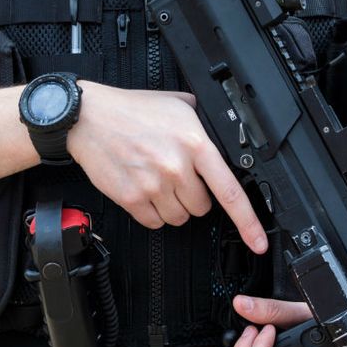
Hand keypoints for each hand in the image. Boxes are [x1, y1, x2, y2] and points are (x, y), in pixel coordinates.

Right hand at [67, 82, 267, 252]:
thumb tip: (221, 134)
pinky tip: (144, 190)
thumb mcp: (178, 104)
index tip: (257, 241)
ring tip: (158, 181)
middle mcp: (176, 167)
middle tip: (178, 177)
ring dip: (173, 206)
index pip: (229, 191)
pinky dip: (152, 212)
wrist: (89, 117)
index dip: (248, 222)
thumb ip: (202, 123)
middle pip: (202, 208)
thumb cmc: (131, 110)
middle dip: (194, 196)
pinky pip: (154, 222)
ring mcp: (153, 185)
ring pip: (179, 218)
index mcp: (195, 144)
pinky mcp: (131, 198)